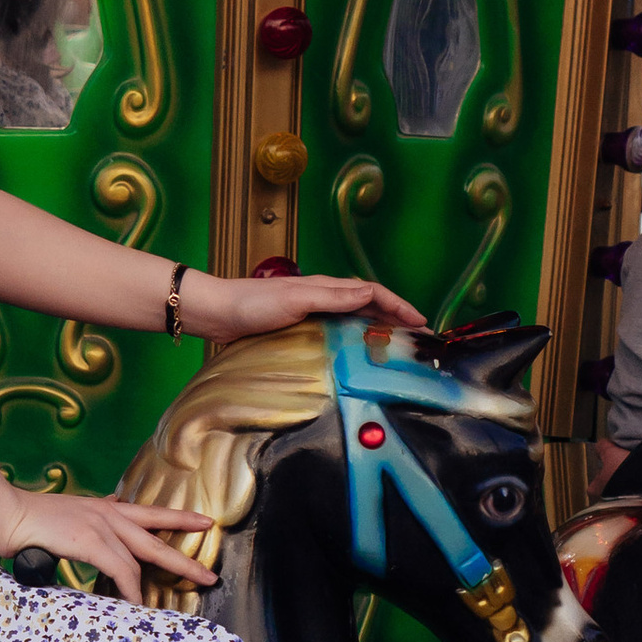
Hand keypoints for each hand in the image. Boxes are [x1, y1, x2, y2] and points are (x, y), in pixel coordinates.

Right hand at [0, 475, 214, 601]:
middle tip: (210, 573)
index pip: (147, 512)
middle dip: (186, 555)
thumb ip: (85, 525)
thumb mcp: (65, 517)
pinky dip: (131, 588)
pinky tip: (138, 603)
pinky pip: (121, 569)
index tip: (202, 522)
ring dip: (162, 578)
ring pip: (144, 555)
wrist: (5, 510)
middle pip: (157, 534)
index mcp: (102, 507)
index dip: (177, 518)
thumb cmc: (26, 518)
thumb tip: (94, 533)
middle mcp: (106, 512)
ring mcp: (99, 524)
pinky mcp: (90, 540)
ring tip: (183, 594)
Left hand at [182, 268, 425, 344]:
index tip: (423, 325)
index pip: (375, 293)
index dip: (401, 307)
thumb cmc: (253, 304)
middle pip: (371, 306)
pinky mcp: (302, 326)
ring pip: (357, 318)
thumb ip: (334, 296)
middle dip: (398, 319)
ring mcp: (314, 312)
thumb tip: (372, 292)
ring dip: (380, 329)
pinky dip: (358, 338)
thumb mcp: (297, 299)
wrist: (218, 312)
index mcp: (328, 287)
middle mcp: (325, 297)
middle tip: (421, 341)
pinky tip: (360, 354)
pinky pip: (340, 331)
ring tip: (399, 348)